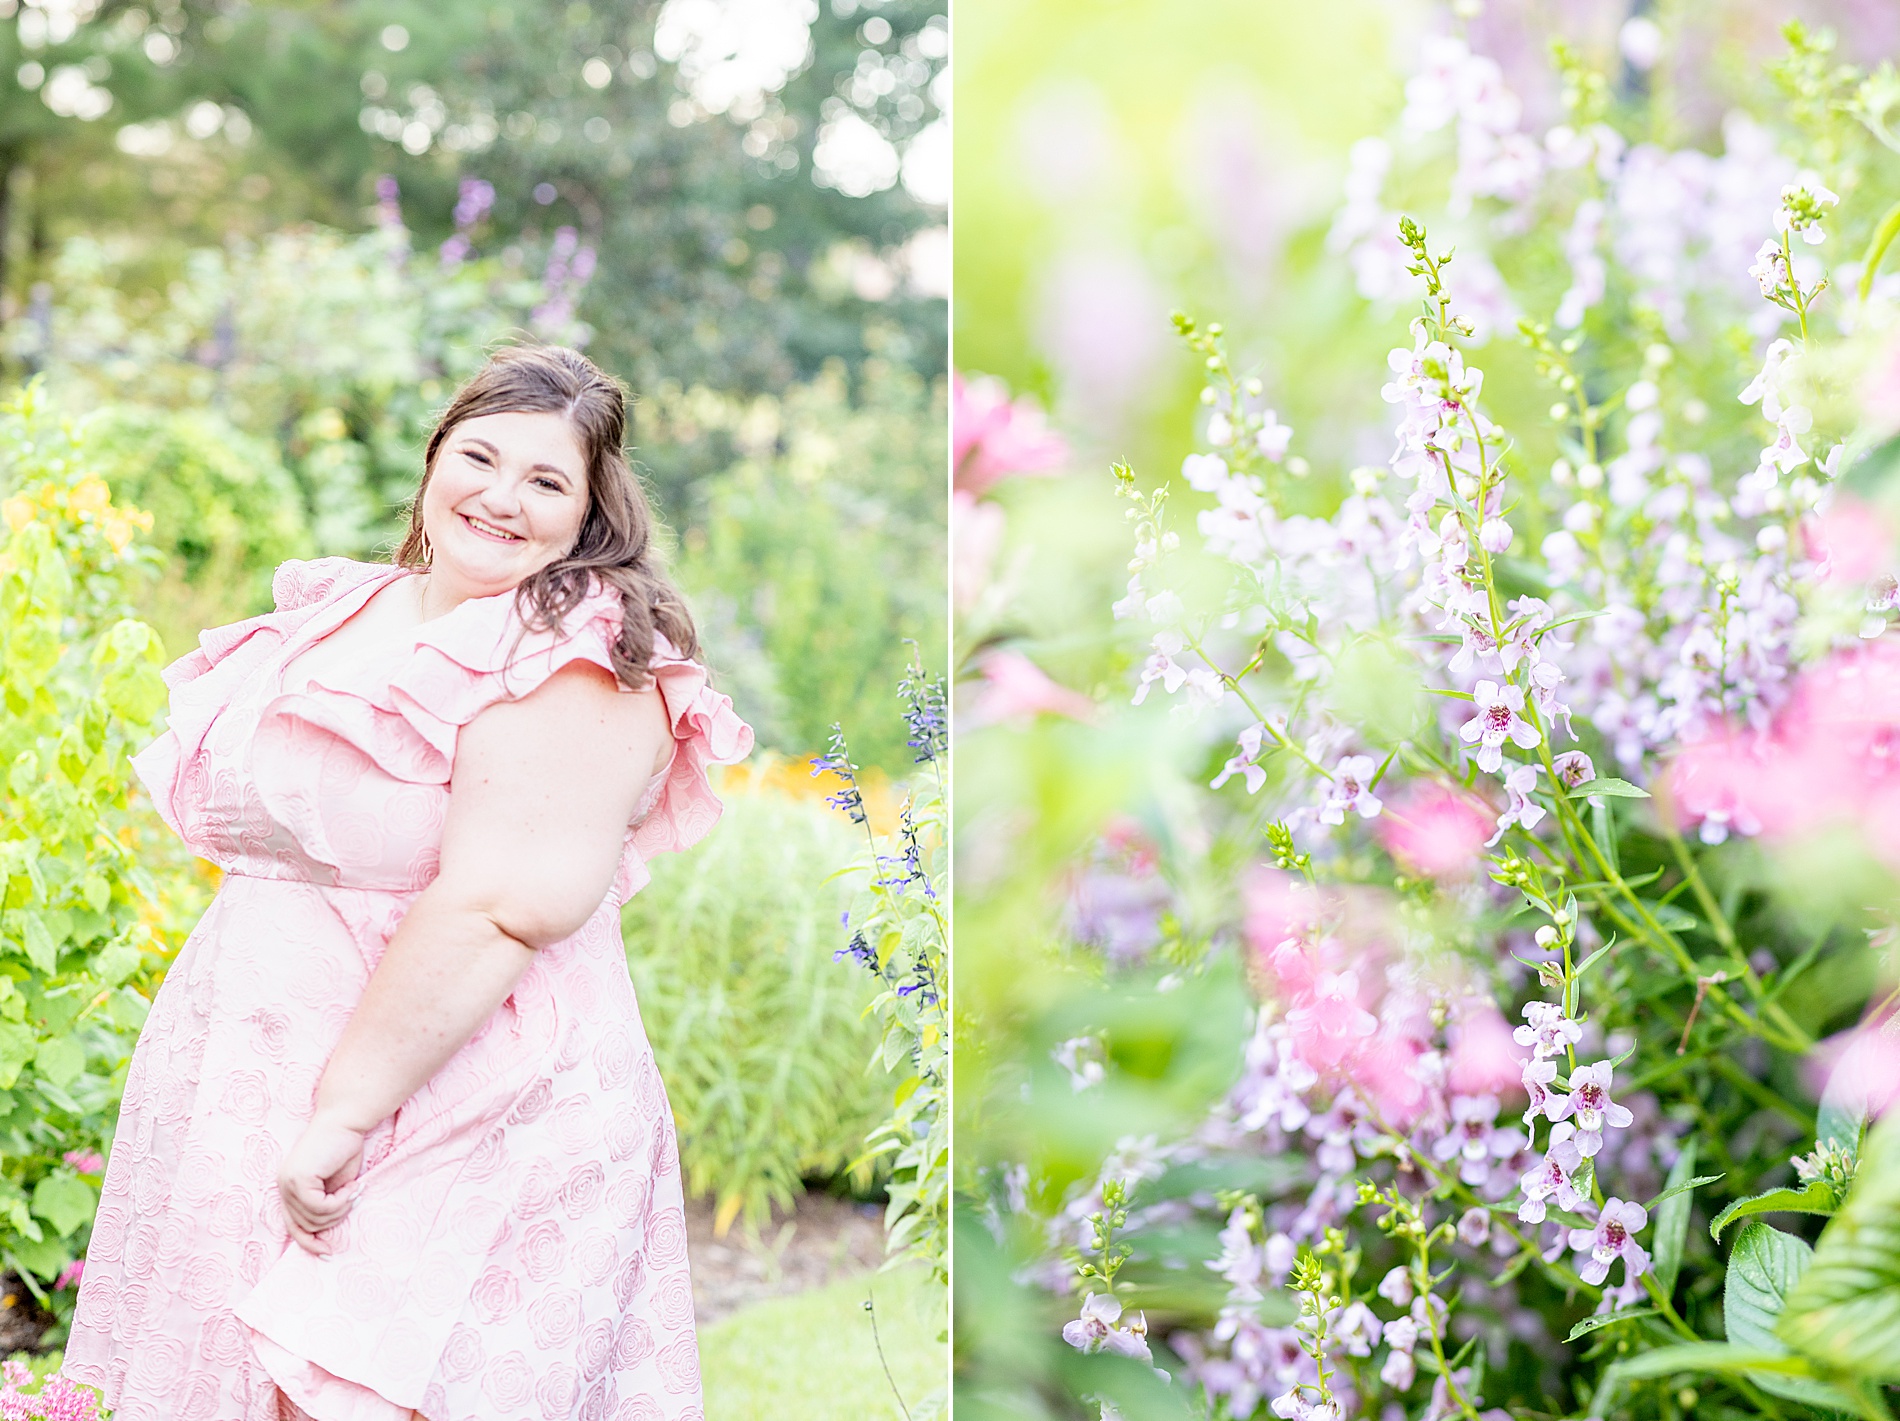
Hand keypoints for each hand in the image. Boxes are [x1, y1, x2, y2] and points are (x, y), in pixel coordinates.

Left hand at [278, 1112, 367, 1255]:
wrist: (346, 1120)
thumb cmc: (344, 1147)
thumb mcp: (334, 1184)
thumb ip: (326, 1204)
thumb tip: (326, 1232)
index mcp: (288, 1187)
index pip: (291, 1225)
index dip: (308, 1242)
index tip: (327, 1251)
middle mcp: (283, 1186)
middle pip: (305, 1225)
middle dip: (334, 1218)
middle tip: (354, 1199)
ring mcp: (288, 1182)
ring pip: (313, 1218)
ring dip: (339, 1209)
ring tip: (354, 1191)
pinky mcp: (299, 1178)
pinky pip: (319, 1207)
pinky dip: (339, 1203)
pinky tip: (352, 1188)